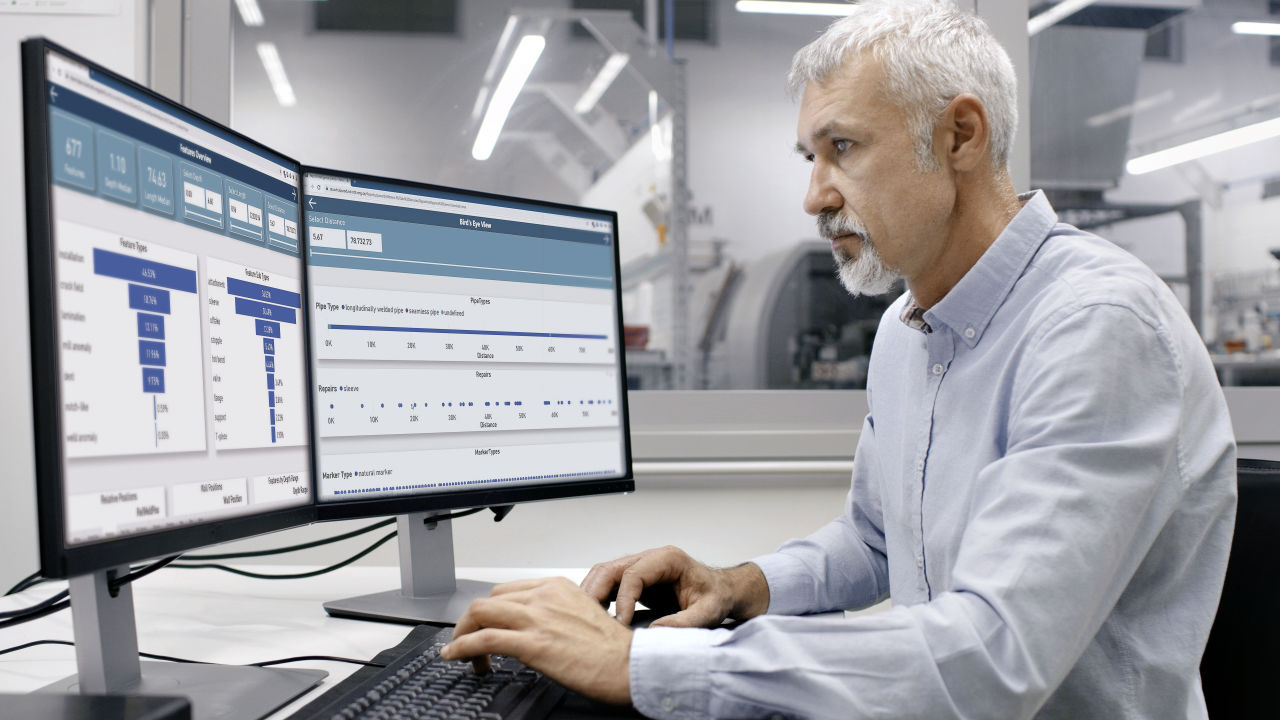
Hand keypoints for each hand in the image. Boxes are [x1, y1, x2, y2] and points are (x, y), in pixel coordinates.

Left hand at [440, 577, 632, 704]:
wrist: (629, 665)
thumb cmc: (612, 649)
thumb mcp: (581, 614)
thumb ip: (554, 613)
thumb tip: (532, 627)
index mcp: (556, 587)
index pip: (507, 590)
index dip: (489, 611)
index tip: (485, 626)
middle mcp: (544, 597)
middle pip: (488, 600)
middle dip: (471, 621)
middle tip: (470, 642)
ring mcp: (537, 618)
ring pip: (480, 613)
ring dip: (463, 634)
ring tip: (462, 653)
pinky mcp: (532, 643)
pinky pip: (483, 639)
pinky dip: (462, 647)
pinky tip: (457, 657)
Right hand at [580, 545, 768, 627]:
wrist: (721, 591)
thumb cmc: (716, 597)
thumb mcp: (707, 612)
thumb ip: (684, 622)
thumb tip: (654, 633)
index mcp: (668, 559)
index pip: (633, 574)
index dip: (623, 600)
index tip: (621, 624)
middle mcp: (650, 558)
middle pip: (610, 568)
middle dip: (595, 593)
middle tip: (590, 620)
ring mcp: (640, 566)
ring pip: (604, 574)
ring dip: (592, 594)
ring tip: (587, 619)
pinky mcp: (635, 579)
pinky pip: (609, 584)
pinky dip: (598, 598)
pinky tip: (596, 617)